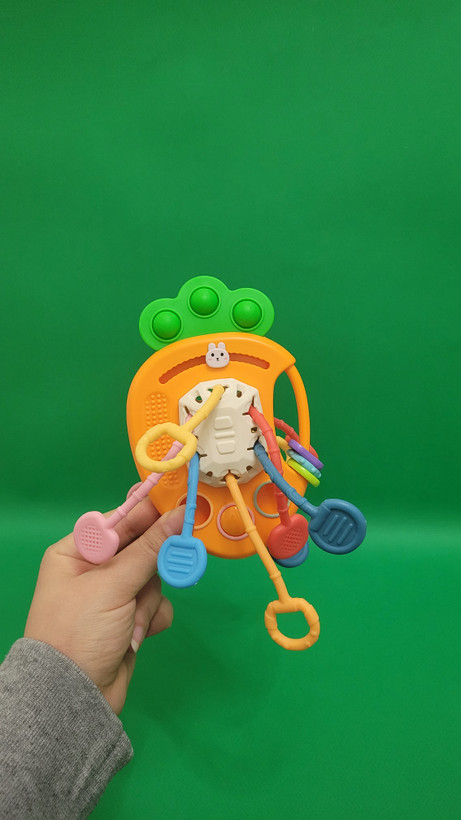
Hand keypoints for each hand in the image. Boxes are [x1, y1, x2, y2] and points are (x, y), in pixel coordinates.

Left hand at [24, 498, 184, 714]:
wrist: (74, 698)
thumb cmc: (80, 631)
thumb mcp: (113, 585)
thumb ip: (150, 549)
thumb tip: (181, 513)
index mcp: (77, 552)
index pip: (119, 521)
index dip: (150, 514)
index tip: (182, 506)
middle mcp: (93, 570)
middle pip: (142, 549)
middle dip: (152, 568)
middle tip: (177, 561)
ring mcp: (112, 596)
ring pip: (153, 578)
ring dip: (148, 602)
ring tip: (134, 623)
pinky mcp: (128, 620)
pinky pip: (154, 604)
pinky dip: (151, 618)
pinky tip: (138, 635)